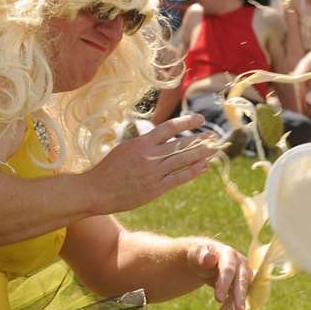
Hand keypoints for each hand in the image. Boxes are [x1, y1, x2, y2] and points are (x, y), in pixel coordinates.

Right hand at [85, 114, 216, 214]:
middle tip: (214, 136)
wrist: (96, 191)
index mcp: (141, 143)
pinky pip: (179, 178)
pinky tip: (203, 167)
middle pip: (181, 145)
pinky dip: (192, 172)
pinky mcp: (155, 189)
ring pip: (183, 161)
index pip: (169, 127)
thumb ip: (144, 144)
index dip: (187, 122)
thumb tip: (159, 139)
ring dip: (201, 155)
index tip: (200, 119)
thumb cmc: (108, 170)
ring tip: (214, 149)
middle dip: (199, 140)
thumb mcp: (124, 149)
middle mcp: (150, 156)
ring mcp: (154, 173)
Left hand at [185, 238, 252, 309]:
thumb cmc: (198, 255)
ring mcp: (242, 279)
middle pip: (240, 284)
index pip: (228, 269)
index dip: (224, 284)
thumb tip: (210, 258)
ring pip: (237, 298)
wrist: (203, 260)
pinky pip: (233, 305)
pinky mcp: (239, 291)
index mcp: (228, 254)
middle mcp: (240, 266)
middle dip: (238, 300)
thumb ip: (200, 256)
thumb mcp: (194, 254)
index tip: (218, 300)